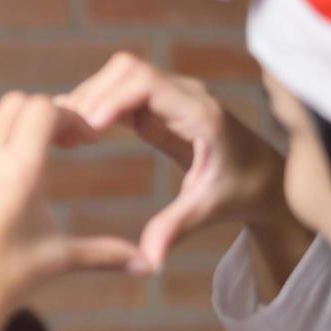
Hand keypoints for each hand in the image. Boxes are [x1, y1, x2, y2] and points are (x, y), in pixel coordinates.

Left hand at [0, 91, 144, 330]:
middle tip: (64, 142)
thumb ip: (104, 254)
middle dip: (42, 115)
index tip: (85, 139)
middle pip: (14, 105)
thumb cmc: (5, 284)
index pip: (43, 109)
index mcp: (16, 171)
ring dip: (14, 133)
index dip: (69, 117)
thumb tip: (147, 266)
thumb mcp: (57, 261)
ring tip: (36, 163)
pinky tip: (3, 191)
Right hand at [55, 52, 294, 268]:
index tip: (86, 130)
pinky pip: (122, 92)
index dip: (111, 100)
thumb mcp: (208, 211)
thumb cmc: (242, 191)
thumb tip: (149, 260)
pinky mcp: (160, 105)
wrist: (266, 177)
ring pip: (120, 76)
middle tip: (64, 137)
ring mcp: (172, 96)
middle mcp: (186, 95)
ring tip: (64, 137)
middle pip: (127, 70)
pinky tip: (77, 134)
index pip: (146, 83)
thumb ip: (176, 229)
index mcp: (200, 114)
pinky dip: (97, 106)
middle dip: (92, 96)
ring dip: (89, 99)